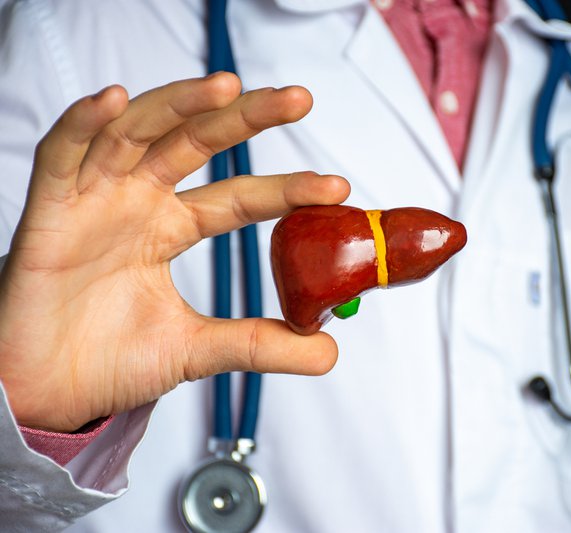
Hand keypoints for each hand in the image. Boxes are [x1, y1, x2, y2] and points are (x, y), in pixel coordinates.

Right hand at [0, 73, 349, 431]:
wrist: (45, 393)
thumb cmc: (110, 360)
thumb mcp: (198, 350)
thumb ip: (260, 345)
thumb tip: (328, 352)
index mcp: (172, 228)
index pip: (239, 197)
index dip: (285, 189)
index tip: (336, 188)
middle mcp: (138, 203)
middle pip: (196, 143)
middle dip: (246, 117)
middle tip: (298, 99)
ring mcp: (95, 201)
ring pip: (138, 132)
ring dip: (179, 104)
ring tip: (227, 87)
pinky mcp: (48, 212)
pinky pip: (61, 155)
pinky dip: (82, 125)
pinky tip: (112, 99)